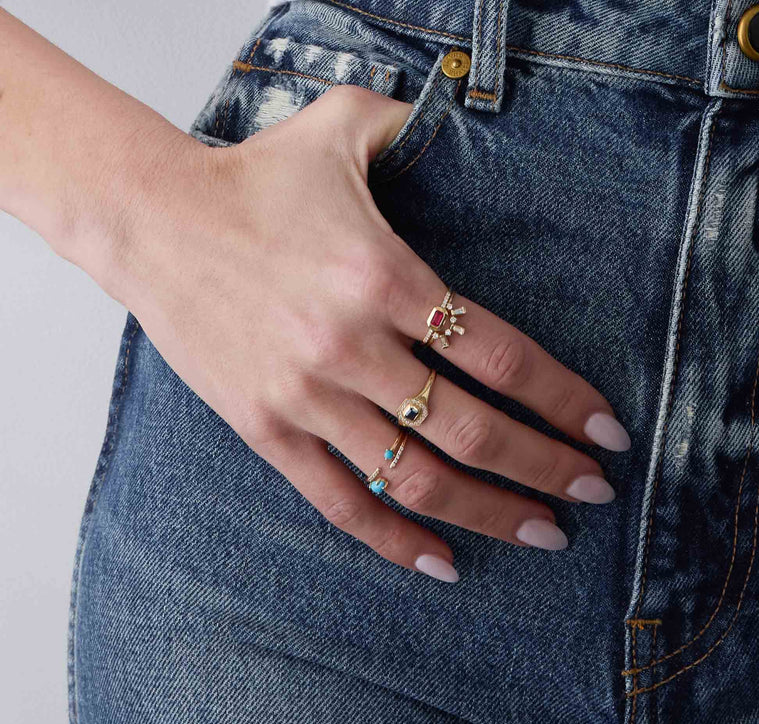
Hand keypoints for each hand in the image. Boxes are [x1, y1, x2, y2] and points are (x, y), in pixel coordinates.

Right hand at [103, 85, 630, 581]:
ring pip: (417, 479)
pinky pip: (340, 502)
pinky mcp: (267, 430)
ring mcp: (307, 398)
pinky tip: (443, 564)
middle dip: (546, 468)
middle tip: (594, 492)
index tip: (606, 431)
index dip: (564, 401)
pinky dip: (395, 541)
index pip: (501, 357)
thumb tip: (474, 126)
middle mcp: (351, 347)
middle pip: (474, 431)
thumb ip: (415, 125)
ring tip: (544, 534)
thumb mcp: (341, 127)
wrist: (152, 222)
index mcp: (384, 278)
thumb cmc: (253, 179)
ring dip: (490, 514)